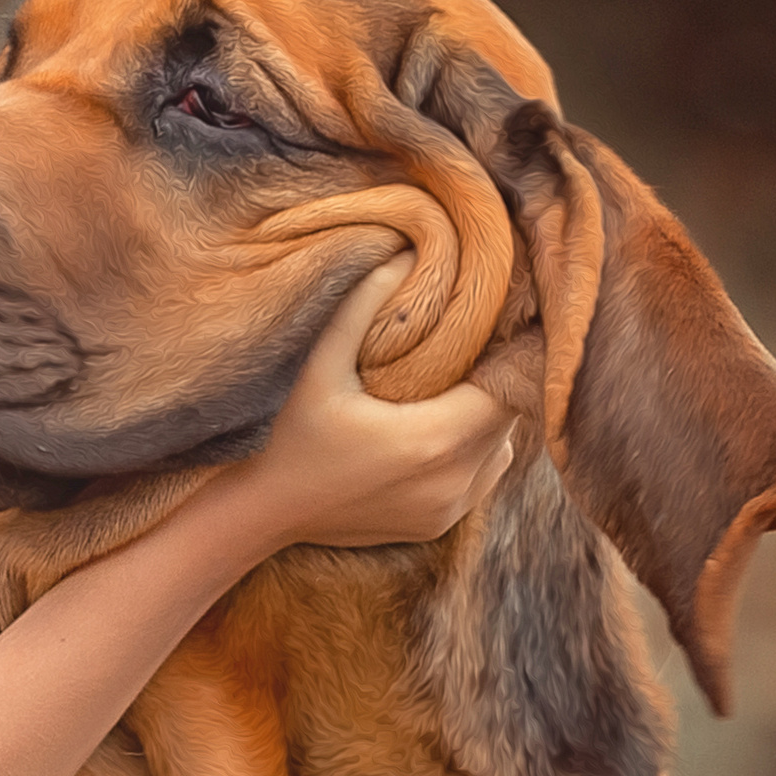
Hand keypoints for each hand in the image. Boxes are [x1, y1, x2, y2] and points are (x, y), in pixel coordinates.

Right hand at [215, 256, 516, 554]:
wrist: (266, 513)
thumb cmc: (290, 436)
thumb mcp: (319, 366)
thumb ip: (362, 306)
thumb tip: (408, 252)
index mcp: (433, 438)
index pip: (509, 386)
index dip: (509, 353)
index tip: (491, 325)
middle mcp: (453, 480)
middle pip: (509, 415)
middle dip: (496, 379)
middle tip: (473, 346)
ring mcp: (450, 507)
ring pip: (501, 445)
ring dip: (485, 416)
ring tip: (454, 386)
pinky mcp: (441, 523)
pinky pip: (482, 476)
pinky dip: (471, 449)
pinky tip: (436, 430)